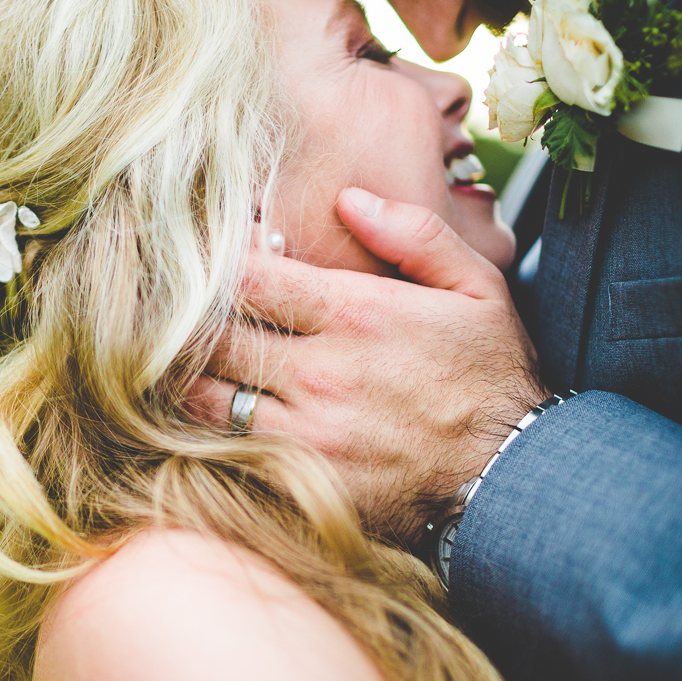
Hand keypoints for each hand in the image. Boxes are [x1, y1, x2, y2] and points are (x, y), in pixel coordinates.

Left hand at [191, 188, 548, 541]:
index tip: (203, 256)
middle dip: (182, 315)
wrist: (513, 482)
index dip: (212, 261)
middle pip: (210, 334)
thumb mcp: (479, 288)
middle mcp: (320, 373)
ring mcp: (305, 433)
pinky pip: (223, 450)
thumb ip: (414, 235)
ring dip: (183, 372)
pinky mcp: (299, 482)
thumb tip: (348, 198)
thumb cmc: (491, 379)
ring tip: (176, 354)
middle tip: (168, 303)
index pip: (245, 276)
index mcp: (356, 314)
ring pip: (202, 395)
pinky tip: (202, 409)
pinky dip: (202, 429)